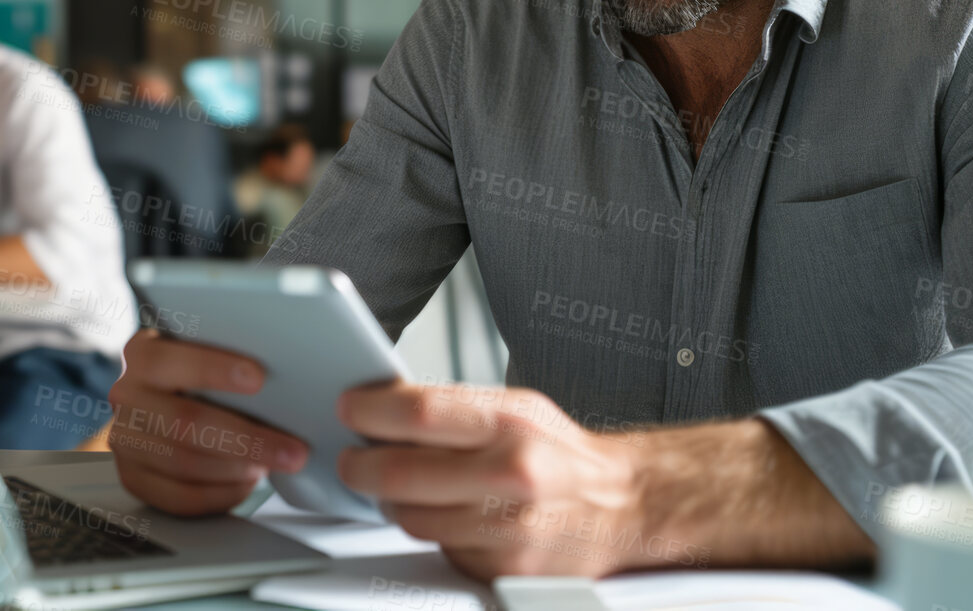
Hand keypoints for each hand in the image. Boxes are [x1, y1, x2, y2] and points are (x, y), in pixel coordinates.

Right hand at [107, 329, 310, 514]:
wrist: (161, 408)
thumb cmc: (200, 379)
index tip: (259, 378)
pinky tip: (246, 484)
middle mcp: (126, 395)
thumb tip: (288, 372)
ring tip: (271, 465)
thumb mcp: (207, 354)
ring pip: (183, 463)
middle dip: (246, 439)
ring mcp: (124, 440)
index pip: (169, 360)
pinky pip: (179, 497)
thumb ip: (229, 355)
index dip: (214, 369)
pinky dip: (221, 495)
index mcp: (141, 354)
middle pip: (183, 422)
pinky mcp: (133, 477)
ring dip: (236, 469)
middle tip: (293, 450)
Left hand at [338, 382, 680, 579]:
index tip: (349, 410)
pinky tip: (450, 516)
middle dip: (358, 465)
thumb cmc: (562, 454)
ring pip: (408, 518)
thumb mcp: (516, 407)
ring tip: (402, 485)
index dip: (368, 411)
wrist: (623, 507)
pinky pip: (437, 549)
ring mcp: (505, 529)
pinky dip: (432, 532)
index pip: (417, 412)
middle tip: (352, 458)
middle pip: (397, 472)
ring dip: (391, 502)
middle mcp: (509, 476)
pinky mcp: (501, 569)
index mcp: (510, 424)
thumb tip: (383, 404)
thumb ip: (454, 407)